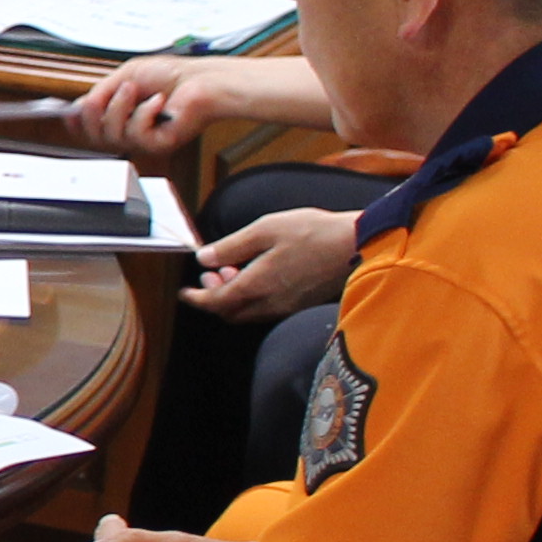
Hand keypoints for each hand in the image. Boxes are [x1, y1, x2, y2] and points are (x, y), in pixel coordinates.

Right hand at [68, 55, 227, 153]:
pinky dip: (145, 112)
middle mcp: (131, 129)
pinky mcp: (158, 144)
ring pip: (111, 134)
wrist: (204, 81)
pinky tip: (159, 102)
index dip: (77, 121)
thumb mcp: (127, 75)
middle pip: (94, 134)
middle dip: (95, 111)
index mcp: (122, 113)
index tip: (69, 112)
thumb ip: (101, 91)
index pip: (90, 125)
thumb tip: (79, 104)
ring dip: (120, 107)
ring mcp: (144, 139)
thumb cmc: (173, 75)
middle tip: (108, 92)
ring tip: (136, 90)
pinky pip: (136, 134)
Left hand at [181, 205, 355, 324]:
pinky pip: (266, 309)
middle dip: (214, 297)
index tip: (185, 293)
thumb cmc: (313, 232)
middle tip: (211, 274)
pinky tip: (258, 274)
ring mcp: (287, 307)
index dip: (196, 299)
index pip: (216, 303)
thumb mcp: (265, 229)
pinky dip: (253, 297)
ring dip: (233, 297)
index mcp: (257, 286)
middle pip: (230, 312)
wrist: (357, 245)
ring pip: (248, 313)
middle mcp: (270, 304)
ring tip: (233, 269)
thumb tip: (204, 259)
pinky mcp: (301, 304)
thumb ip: (231, 247)